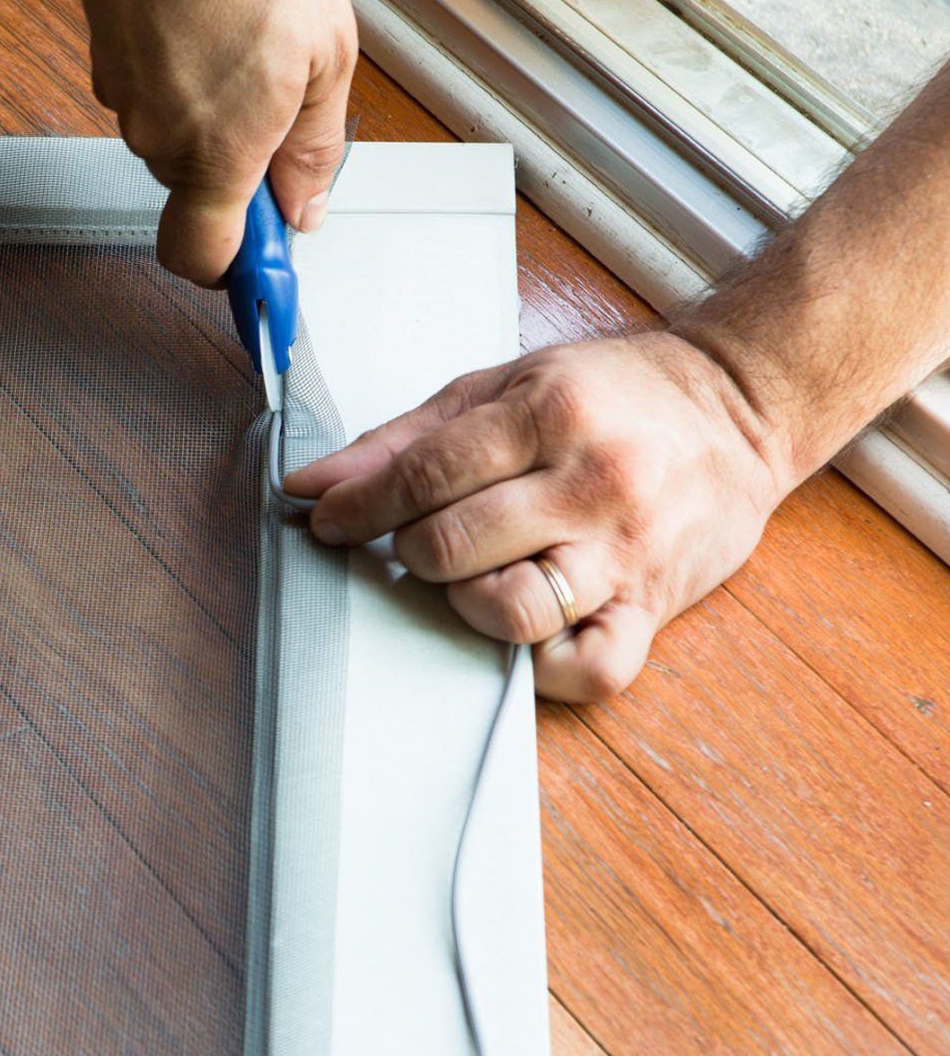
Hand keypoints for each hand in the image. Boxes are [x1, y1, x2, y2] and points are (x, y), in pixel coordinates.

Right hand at [60, 0, 356, 283]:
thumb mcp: (327, 52)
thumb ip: (313, 146)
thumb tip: (305, 207)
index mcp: (218, 149)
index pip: (200, 257)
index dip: (234, 271)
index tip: (265, 268)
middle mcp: (158, 135)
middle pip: (196, 189)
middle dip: (239, 162)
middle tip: (283, 100)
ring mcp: (123, 95)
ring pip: (175, 133)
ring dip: (212, 105)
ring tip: (246, 33)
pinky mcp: (105, 54)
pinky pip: (152, 87)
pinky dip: (182, 67)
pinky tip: (209, 12)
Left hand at [284, 333, 793, 700]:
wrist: (741, 405)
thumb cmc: (612, 394)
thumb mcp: (502, 386)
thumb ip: (403, 439)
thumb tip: (313, 485)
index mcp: (550, 415)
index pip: (422, 477)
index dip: (358, 508)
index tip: (329, 521)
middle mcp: (592, 484)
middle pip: (452, 547)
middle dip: (411, 551)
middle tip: (418, 539)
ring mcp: (626, 551)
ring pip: (511, 610)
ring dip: (467, 602)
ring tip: (475, 573)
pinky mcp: (654, 607)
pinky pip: (590, 669)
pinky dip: (542, 666)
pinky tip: (526, 629)